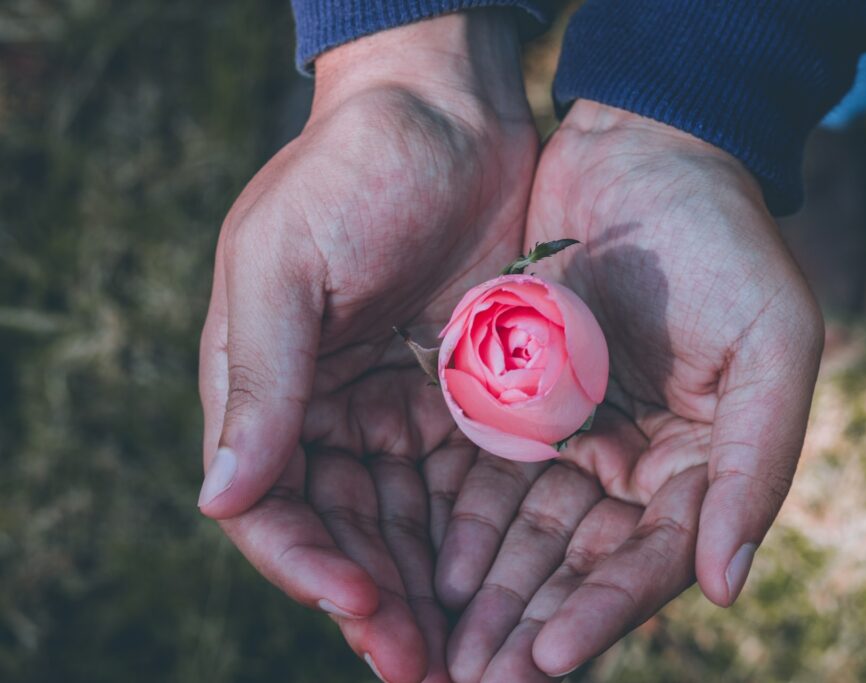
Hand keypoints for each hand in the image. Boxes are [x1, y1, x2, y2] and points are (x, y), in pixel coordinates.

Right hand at [197, 12, 536, 682]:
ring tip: (472, 656)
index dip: (312, 563)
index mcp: (267, 387)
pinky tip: (505, 583)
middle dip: (380, 603)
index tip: (366, 603)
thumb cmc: (352, 172)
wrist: (446, 111)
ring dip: (430, 592)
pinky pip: (463, 483)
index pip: (274, 504)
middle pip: (346, 532)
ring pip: (406, 524)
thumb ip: (260, 380)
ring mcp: (396, 407)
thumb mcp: (288, 265)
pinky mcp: (463, 396)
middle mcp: (328, 411)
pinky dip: (476, 537)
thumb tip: (221, 500)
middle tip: (429, 670)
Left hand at [439, 100, 824, 680]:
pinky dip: (456, 525)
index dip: (602, 612)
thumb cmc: (723, 241)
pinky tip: (421, 567)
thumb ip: (758, 466)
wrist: (643, 150)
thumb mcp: (770, 344)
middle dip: (527, 624)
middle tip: (470, 679)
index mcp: (704, 463)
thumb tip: (726, 587)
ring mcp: (573, 435)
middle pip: (579, 565)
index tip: (544, 659)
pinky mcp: (518, 401)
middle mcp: (637, 463)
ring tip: (434, 647)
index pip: (652, 560)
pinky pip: (483, 477)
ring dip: (484, 593)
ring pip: (524, 536)